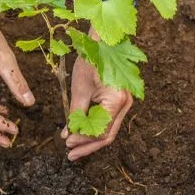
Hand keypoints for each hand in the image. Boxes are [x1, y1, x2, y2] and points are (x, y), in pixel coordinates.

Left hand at [61, 28, 132, 160]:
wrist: (103, 40)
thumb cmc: (91, 60)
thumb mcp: (79, 89)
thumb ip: (75, 114)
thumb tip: (69, 135)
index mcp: (117, 101)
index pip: (101, 132)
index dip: (83, 141)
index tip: (67, 144)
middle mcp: (126, 105)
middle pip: (108, 135)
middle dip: (88, 146)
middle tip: (71, 154)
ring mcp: (125, 103)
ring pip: (109, 130)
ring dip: (91, 139)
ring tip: (74, 147)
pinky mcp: (119, 100)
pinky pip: (108, 120)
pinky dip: (95, 128)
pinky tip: (82, 132)